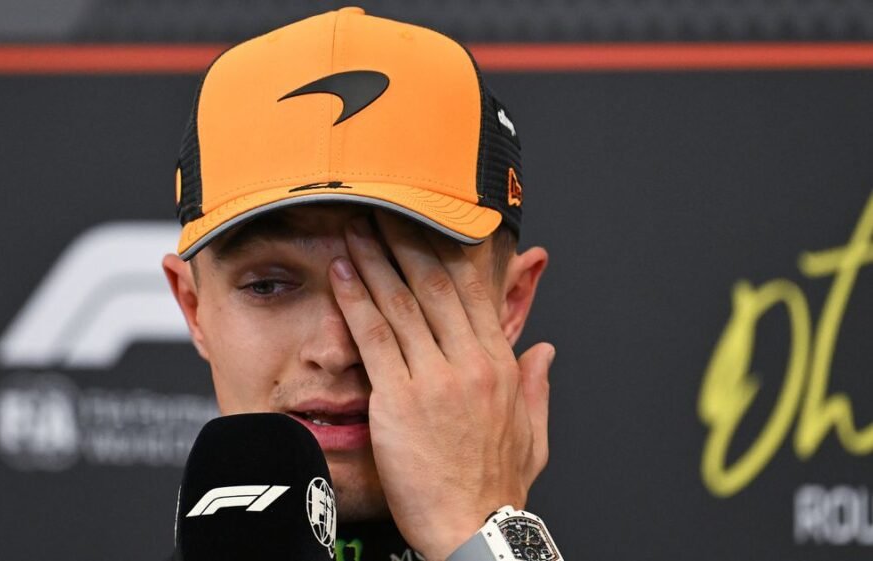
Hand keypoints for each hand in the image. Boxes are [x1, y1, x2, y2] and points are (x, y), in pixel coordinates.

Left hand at [328, 211, 552, 560]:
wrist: (473, 529)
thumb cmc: (495, 488)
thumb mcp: (532, 435)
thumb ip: (537, 387)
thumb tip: (545, 352)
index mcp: (500, 365)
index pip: (474, 293)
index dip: (448, 253)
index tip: (430, 225)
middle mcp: (470, 363)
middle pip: (434, 285)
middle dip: (406, 239)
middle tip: (383, 208)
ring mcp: (435, 378)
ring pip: (401, 301)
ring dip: (373, 258)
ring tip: (354, 225)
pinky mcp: (399, 399)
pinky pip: (373, 336)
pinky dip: (354, 299)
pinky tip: (340, 271)